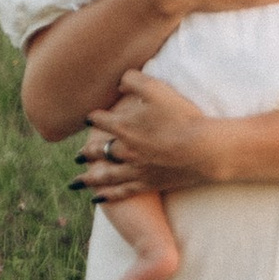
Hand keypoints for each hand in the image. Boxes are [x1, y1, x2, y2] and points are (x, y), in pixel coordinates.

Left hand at [77, 69, 219, 201]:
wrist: (202, 149)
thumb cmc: (181, 116)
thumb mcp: (156, 89)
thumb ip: (134, 80)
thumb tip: (120, 81)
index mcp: (124, 127)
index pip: (101, 120)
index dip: (93, 118)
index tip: (88, 118)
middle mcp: (124, 150)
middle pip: (99, 151)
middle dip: (87, 152)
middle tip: (77, 156)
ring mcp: (135, 170)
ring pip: (105, 176)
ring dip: (89, 178)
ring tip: (76, 182)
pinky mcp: (148, 184)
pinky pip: (121, 192)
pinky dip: (107, 195)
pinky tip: (97, 199)